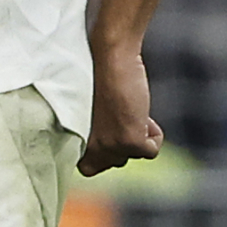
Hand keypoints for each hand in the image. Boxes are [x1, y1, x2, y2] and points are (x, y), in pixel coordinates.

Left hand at [77, 44, 161, 176]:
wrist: (109, 58)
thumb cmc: (97, 79)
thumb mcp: (88, 115)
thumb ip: (94, 136)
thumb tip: (114, 153)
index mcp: (72, 143)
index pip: (88, 168)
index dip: (103, 149)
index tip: (107, 128)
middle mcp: (89, 150)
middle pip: (115, 162)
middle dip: (122, 141)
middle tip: (120, 114)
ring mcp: (110, 147)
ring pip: (134, 155)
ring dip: (138, 135)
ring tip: (129, 109)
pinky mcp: (130, 142)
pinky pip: (151, 151)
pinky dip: (154, 135)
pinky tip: (142, 113)